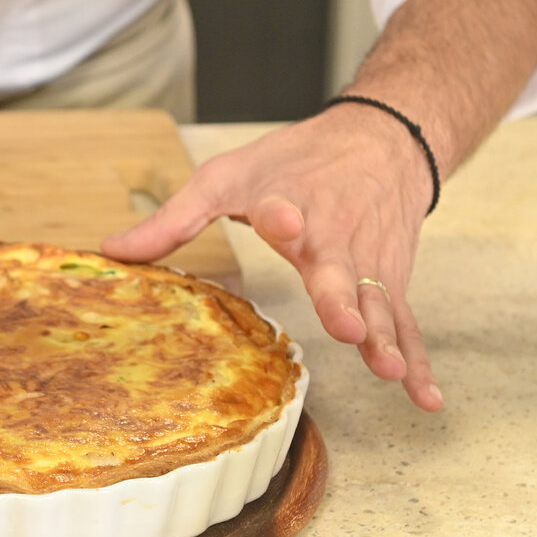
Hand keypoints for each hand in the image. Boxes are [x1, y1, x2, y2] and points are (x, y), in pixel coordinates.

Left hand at [101, 108, 443, 411]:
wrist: (382, 138)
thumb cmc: (294, 161)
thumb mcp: (227, 176)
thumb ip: (174, 219)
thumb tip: (113, 252)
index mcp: (290, 204)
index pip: (285, 208)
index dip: (282, 215)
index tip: (281, 218)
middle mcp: (334, 235)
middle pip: (339, 268)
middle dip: (341, 296)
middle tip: (347, 324)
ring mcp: (368, 262)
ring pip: (378, 302)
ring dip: (385, 337)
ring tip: (388, 368)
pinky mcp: (390, 280)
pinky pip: (406, 323)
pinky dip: (418, 360)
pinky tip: (424, 398)